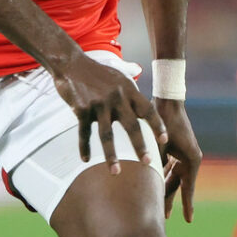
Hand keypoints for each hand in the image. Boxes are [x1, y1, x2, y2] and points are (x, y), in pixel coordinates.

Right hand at [50, 52, 166, 174]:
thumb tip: (139, 78)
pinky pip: (84, 132)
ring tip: (116, 172)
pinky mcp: (82, 109)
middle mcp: (116, 97)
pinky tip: (86, 159)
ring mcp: (98, 104)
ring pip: (107, 134)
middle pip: (131, 125)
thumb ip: (130, 80)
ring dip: (111, 155)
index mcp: (128, 90)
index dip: (157, 126)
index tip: (165, 141)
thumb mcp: (118, 74)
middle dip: (140, 146)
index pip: (148, 110)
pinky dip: (84, 147)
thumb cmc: (96, 72)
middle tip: (147, 162)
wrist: (71, 64)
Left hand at [156, 99, 202, 222]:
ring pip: (172, 177)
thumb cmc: (165, 122)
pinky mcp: (176, 150)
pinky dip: (162, 176)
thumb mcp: (159, 146)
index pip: (188, 187)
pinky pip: (169, 168)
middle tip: (163, 218)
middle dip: (169, 200)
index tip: (188, 220)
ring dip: (164, 189)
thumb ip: (156, 164)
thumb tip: (147, 184)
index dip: (187, 205)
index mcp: (191, 160)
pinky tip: (153, 187)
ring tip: (157, 206)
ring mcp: (183, 155)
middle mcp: (190, 159)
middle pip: (178, 184)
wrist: (168, 101)